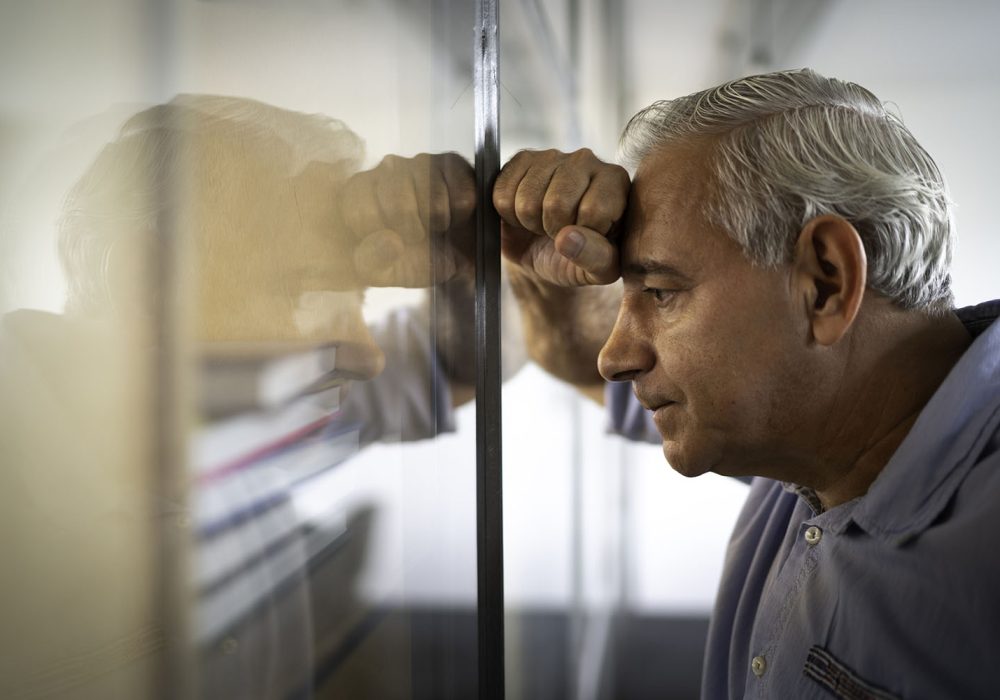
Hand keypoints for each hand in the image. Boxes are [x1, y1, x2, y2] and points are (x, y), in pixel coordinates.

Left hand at [334, 152, 475, 287]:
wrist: (455, 256)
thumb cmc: (411, 259)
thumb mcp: (384, 271)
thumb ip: (373, 260)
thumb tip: (391, 242)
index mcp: (357, 192)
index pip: (358, 210)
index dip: (378, 236)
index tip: (390, 244)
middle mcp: (385, 169)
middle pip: (398, 204)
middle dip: (412, 231)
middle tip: (418, 238)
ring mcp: (419, 162)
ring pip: (432, 197)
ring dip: (439, 223)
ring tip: (437, 228)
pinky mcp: (451, 162)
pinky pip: (460, 194)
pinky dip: (460, 215)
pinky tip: (455, 216)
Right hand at [493, 148, 628, 285]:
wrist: (548, 250)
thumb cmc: (582, 257)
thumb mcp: (600, 269)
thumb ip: (595, 257)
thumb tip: (567, 238)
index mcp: (616, 183)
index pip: (593, 211)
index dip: (581, 237)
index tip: (583, 240)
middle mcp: (587, 160)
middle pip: (556, 204)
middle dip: (552, 230)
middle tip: (558, 233)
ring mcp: (552, 156)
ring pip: (527, 199)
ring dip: (529, 223)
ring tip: (542, 223)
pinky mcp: (522, 159)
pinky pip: (502, 192)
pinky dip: (507, 214)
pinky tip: (524, 213)